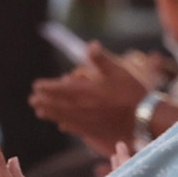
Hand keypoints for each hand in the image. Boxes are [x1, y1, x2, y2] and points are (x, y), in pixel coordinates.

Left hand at [29, 43, 149, 153]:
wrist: (145, 118)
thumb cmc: (133, 92)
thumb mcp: (119, 70)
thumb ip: (101, 59)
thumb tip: (91, 45)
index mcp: (86, 91)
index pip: (59, 89)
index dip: (46, 87)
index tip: (36, 86)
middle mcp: (83, 107)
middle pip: (58, 105)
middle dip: (43, 102)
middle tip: (32, 100)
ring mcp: (89, 121)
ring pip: (64, 117)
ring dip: (50, 114)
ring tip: (40, 113)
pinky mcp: (96, 131)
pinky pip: (76, 129)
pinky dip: (66, 125)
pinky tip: (62, 126)